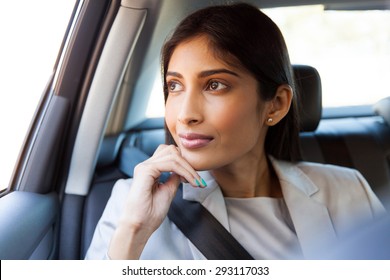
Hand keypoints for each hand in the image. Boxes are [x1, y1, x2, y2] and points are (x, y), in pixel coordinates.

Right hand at [108, 144, 204, 258]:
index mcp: (150, 170)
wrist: (140, 226)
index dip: (185, 163)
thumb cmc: (150, 213)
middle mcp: (146, 165)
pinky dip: (184, 171)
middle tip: (197, 180)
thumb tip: (184, 170)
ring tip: (195, 182)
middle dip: (188, 163)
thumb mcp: (168, 191)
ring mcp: (145, 166)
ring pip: (173, 154)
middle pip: (172, 150)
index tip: (196, 180)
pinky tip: (189, 181)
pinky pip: (171, 163)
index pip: (170, 155)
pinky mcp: (146, 170)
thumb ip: (174, 178)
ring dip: (188, 168)